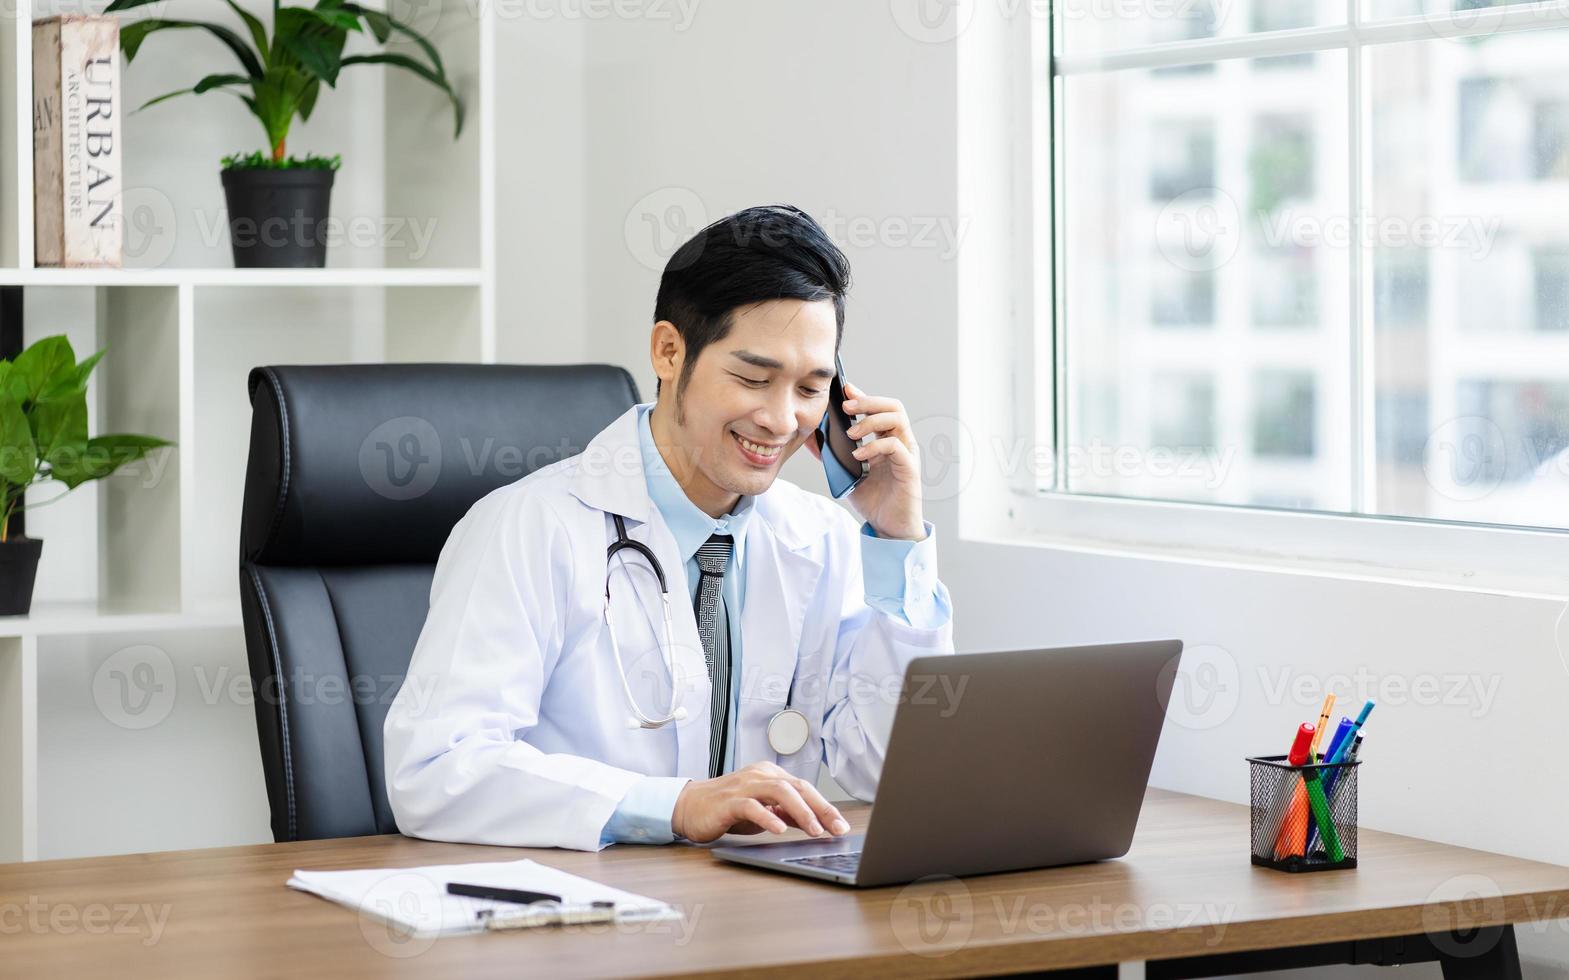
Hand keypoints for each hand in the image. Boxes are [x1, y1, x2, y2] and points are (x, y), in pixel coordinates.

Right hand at [671, 762, 851, 843]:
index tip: (841, 826)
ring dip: (801, 811)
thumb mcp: (763, 811)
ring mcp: (745, 786)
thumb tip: (815, 822)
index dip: (825, 807)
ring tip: (815, 830)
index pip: (805, 789)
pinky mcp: (730, 801)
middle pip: (798, 787)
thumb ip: (786, 813)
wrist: (690, 808)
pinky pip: (752, 806)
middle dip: (821, 808)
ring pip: (780, 791)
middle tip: (837, 828)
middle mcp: (760, 775)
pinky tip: (779, 829)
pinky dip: (768, 817)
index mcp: (770, 775)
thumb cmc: (727, 809)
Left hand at [807, 381, 924, 539]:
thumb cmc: (873, 500)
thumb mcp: (847, 473)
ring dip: (871, 420)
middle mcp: (900, 442)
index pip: (879, 408)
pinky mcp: (909, 468)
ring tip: (850, 433)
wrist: (889, 528)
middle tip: (845, 407)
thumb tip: (811, 438)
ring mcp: (907, 453)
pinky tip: (859, 456)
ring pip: (897, 419)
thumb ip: (833, 455)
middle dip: (867, 401)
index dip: (862, 395)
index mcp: (887, 440)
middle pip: (892, 406)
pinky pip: (895, 445)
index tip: (843, 389)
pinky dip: (875, 446)